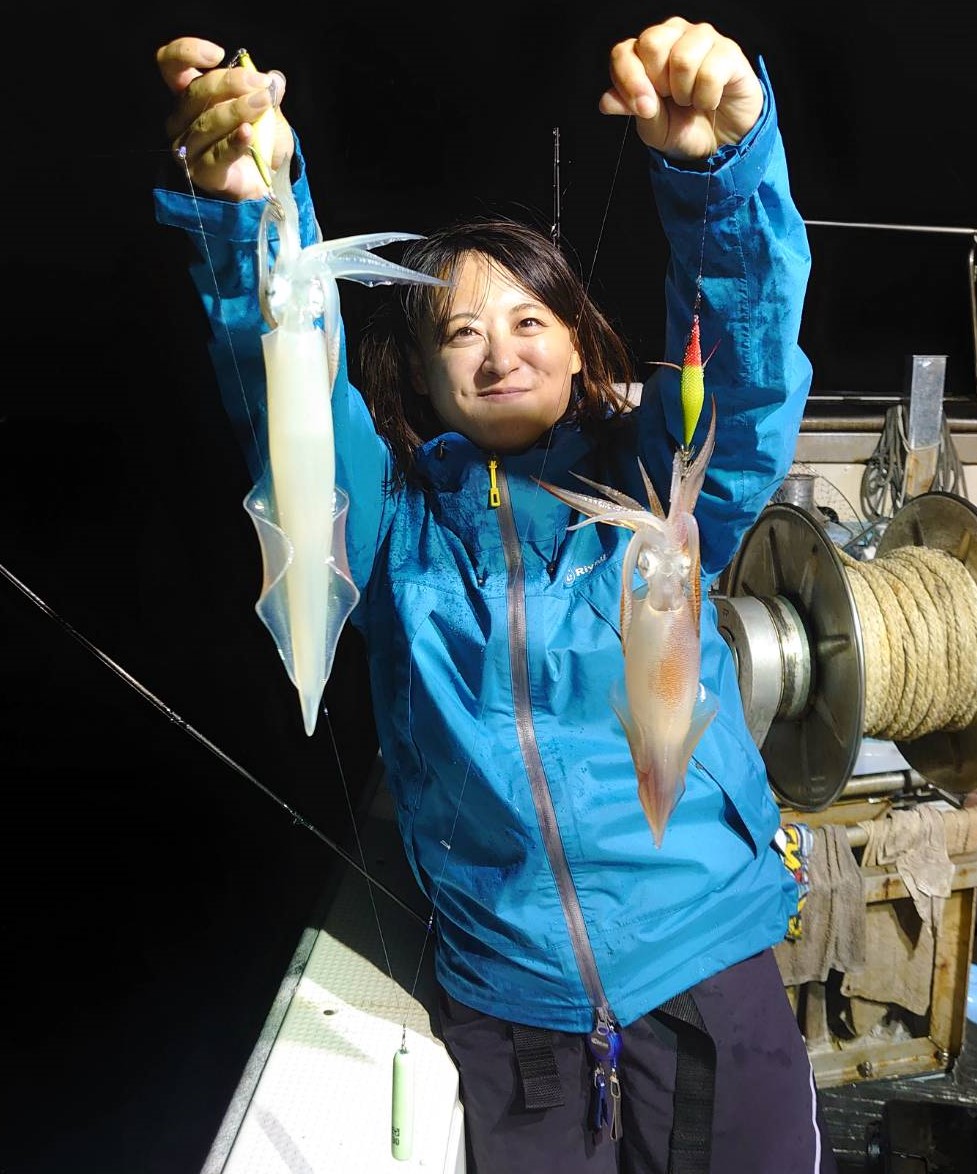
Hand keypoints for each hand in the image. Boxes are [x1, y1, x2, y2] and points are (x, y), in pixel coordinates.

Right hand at [156, 36, 290, 199]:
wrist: (271, 184)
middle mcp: (180, 121)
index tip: (218, 54)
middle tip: (261, 85)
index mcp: (189, 96)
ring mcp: (188, 149)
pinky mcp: (203, 174)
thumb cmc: (261, 144)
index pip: (170, 65)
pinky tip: (248, 132)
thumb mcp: (268, 113)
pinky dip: (234, 141)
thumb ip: (266, 93)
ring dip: (237, 110)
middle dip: (230, 83)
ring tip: (263, 104)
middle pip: (194, 92)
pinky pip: (217, 154)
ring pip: (206, 122)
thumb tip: (275, 79)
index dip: (186, 52)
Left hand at [599, 17, 762, 159]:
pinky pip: (710, 73)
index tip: (642, 108)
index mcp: (647, 53)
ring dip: (685, 93)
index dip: (629, 81)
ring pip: (682, 58)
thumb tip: (607, 102)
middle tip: (671, 98)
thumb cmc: (684, 128)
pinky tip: (710, 100)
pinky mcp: (729, 51)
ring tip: (692, 99)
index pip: (624, 52)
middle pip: (652, 42)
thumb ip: (630, 110)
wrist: (720, 143)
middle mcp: (673, 37)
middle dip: (659, 83)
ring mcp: (702, 39)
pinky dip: (707, 98)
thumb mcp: (651, 127)